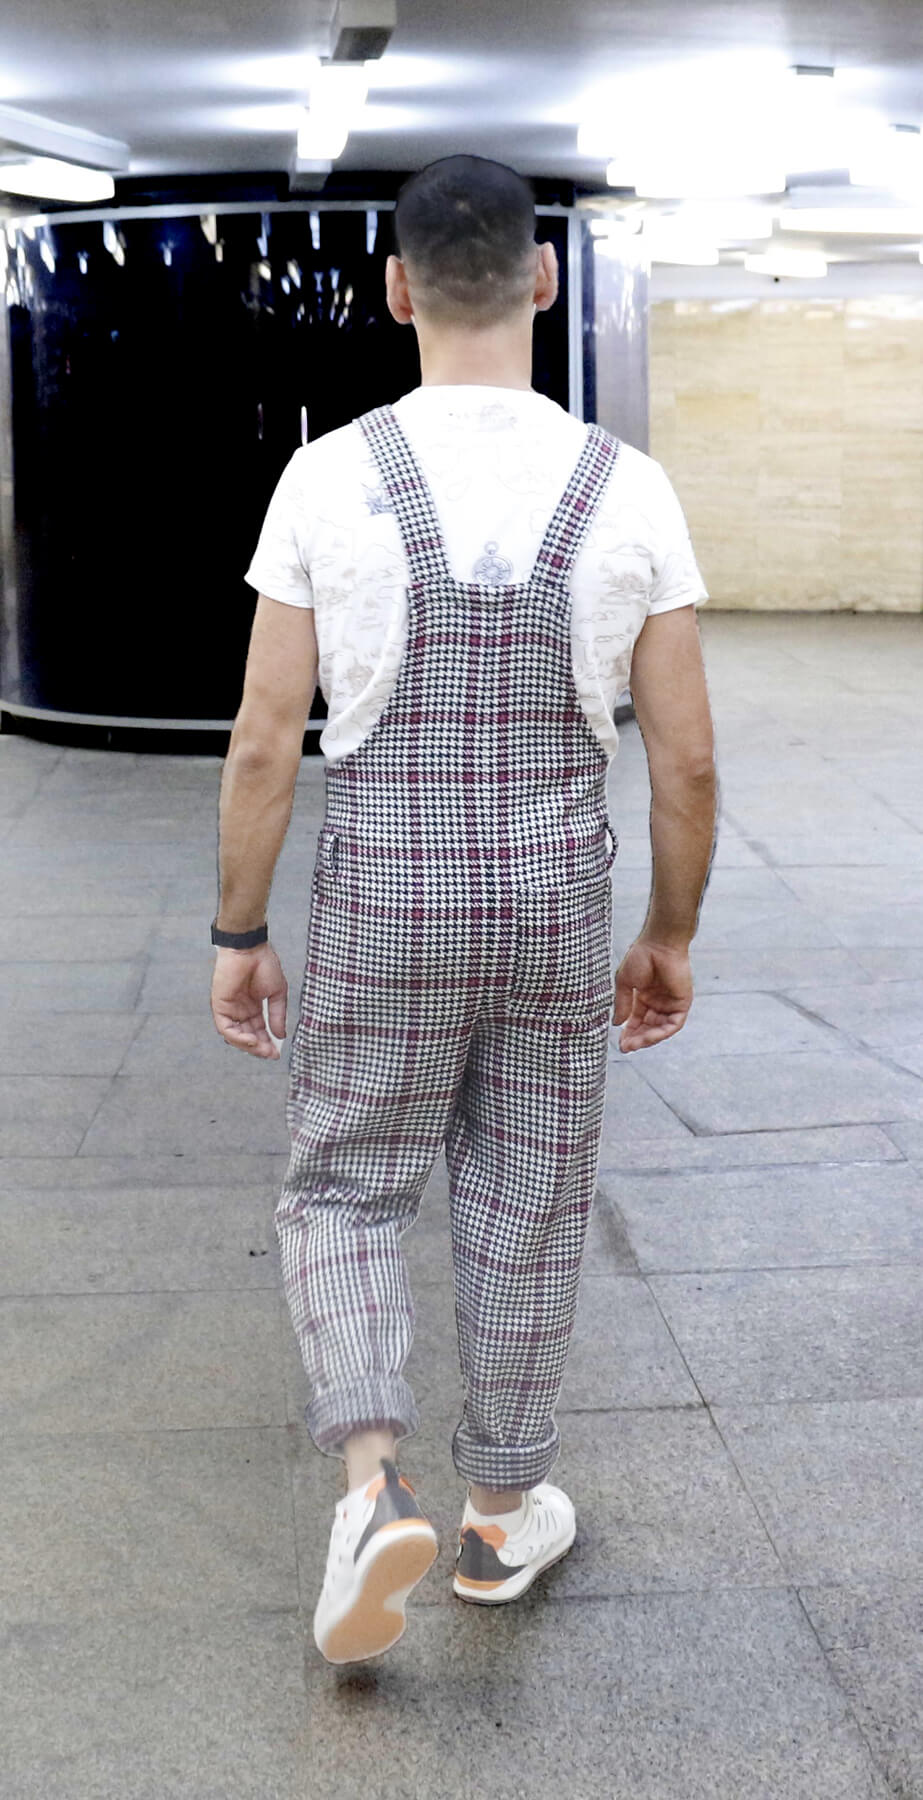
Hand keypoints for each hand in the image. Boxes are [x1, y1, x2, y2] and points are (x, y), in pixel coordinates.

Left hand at [210, 943, 287, 1058]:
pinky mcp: (220, 1006)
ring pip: (235, 1036)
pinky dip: (238, 1037)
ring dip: (249, 1045)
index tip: (277, 1052)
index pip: (259, 1030)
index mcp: (253, 1006)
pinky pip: (226, 1028)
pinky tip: (252, 1041)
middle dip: (259, 1047)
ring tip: (263, 1049)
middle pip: (247, 1036)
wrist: (250, 948)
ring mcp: (229, 1009)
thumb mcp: (277, 994)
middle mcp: (240, 1010)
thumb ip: (277, 1015)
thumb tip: (281, 1036)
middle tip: (271, 1054)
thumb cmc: (264, 964)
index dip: (268, 1042)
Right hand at [613, 937, 692, 1052]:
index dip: (628, 1032)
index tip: (620, 1043)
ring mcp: (670, 1003)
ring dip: (648, 1038)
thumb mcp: (625, 982)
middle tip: (626, 1047)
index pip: (636, 1020)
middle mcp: (658, 1002)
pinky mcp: (682, 1003)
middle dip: (637, 1038)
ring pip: (660, 1029)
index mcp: (644, 996)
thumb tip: (616, 1023)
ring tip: (634, 1044)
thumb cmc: (641, 956)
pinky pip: (673, 1024)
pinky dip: (662, 1032)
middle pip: (648, 1027)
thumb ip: (622, 1003)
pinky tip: (649, 1036)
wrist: (659, 944)